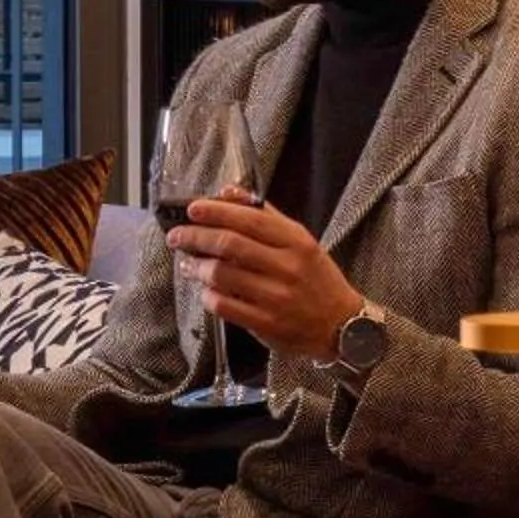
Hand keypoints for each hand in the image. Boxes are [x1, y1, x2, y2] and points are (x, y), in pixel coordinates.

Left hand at [167, 193, 365, 360]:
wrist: (341, 326)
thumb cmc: (317, 279)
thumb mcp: (301, 241)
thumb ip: (266, 215)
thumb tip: (228, 191)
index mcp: (297, 242)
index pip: (249, 219)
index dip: (216, 212)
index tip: (193, 209)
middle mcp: (288, 267)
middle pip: (230, 245)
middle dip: (196, 237)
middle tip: (177, 236)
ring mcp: (276, 297)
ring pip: (223, 275)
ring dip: (198, 267)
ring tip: (188, 263)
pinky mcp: (266, 324)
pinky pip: (225, 306)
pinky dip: (208, 295)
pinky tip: (205, 290)